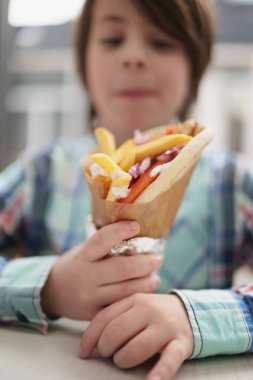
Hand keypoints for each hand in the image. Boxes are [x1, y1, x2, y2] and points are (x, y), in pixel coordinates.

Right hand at [41, 221, 161, 319]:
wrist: (53, 291)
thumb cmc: (78, 264)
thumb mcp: (85, 251)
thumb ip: (106, 246)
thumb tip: (140, 234)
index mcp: (84, 255)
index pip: (102, 240)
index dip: (120, 231)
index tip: (136, 226)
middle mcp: (86, 275)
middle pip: (122, 269)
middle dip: (145, 263)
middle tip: (157, 259)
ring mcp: (90, 297)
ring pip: (126, 290)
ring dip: (146, 283)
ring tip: (155, 277)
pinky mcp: (94, 314)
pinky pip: (121, 306)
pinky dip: (136, 298)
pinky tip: (145, 292)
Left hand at [79, 293, 193, 379]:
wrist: (188, 313)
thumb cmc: (152, 314)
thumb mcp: (134, 307)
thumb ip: (114, 317)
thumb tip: (88, 343)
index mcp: (134, 299)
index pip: (104, 318)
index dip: (90, 338)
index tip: (83, 354)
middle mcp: (149, 310)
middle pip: (116, 333)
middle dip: (107, 350)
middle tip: (111, 354)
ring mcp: (165, 326)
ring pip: (136, 348)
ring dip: (124, 361)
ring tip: (124, 361)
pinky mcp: (181, 343)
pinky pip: (169, 360)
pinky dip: (160, 372)